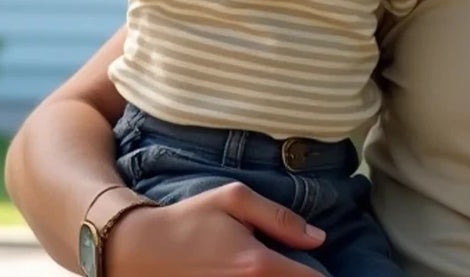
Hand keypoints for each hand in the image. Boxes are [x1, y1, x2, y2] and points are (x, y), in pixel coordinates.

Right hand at [106, 183, 324, 274]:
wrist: (146, 250)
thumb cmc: (191, 221)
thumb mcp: (232, 200)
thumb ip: (278, 216)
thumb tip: (319, 237)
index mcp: (260, 265)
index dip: (324, 274)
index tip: (322, 266)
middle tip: (297, 264)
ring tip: (280, 268)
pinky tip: (256, 274)